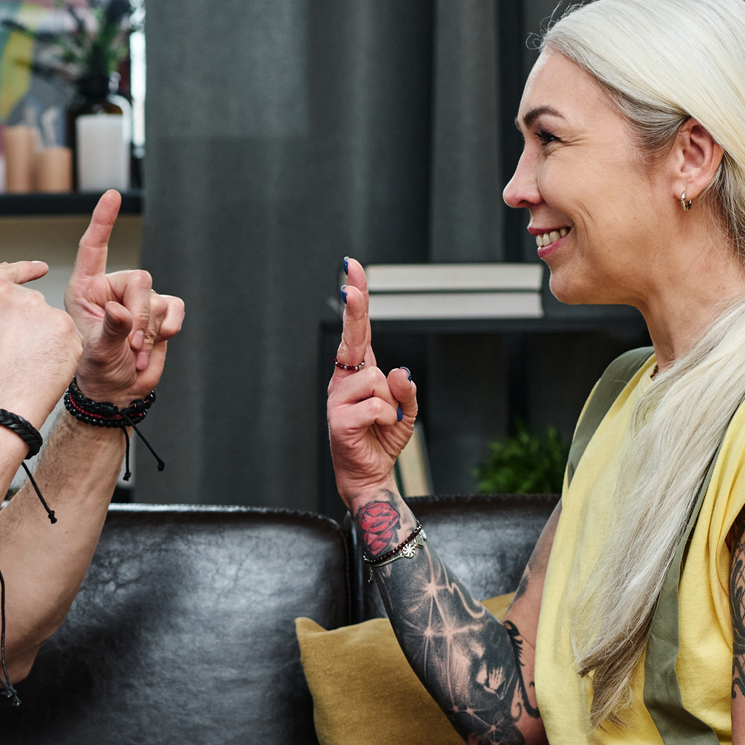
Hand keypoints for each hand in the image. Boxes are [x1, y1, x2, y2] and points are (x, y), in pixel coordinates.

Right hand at [0, 259, 83, 427]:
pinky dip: (65, 354)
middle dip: (32, 325)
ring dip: (48, 340)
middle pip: (31, 301)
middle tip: (19, 358)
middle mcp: (3, 292)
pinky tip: (46, 370)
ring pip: (52, 320)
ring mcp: (34, 305)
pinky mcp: (62, 323)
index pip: (5, 272)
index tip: (38, 269)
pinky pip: (71, 337)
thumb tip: (16, 310)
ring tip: (28, 368)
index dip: (23, 271)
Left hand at [65, 191, 185, 403]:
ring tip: (136, 353)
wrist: (118, 392)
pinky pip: (175, 308)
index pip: (93, 248)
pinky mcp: (161, 313)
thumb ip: (111, 329)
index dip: (103, 221)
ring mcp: (138, 300)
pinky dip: (169, 328)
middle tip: (133, 345)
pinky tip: (154, 344)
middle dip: (140, 316)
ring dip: (152, 330)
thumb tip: (122, 310)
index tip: (112, 195)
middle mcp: (112, 289)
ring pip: (158, 299)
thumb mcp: (96, 353)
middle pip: (139, 280)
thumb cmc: (96, 372)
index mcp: (85, 289)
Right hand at [329, 258, 418, 506]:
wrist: (369, 475)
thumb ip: (406, 389)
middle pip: (352, 336)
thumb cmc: (382, 439)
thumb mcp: (406, 411)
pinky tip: (378, 429)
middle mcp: (344, 379)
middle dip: (354, 308)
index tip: (351, 268)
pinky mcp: (339, 420)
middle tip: (351, 285)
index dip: (356, 298)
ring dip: (391, 403)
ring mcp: (337, 399)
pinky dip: (388, 419)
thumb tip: (398, 370)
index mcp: (358, 371)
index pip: (358, 329)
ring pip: (377, 380)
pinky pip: (376, 407)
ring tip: (383, 420)